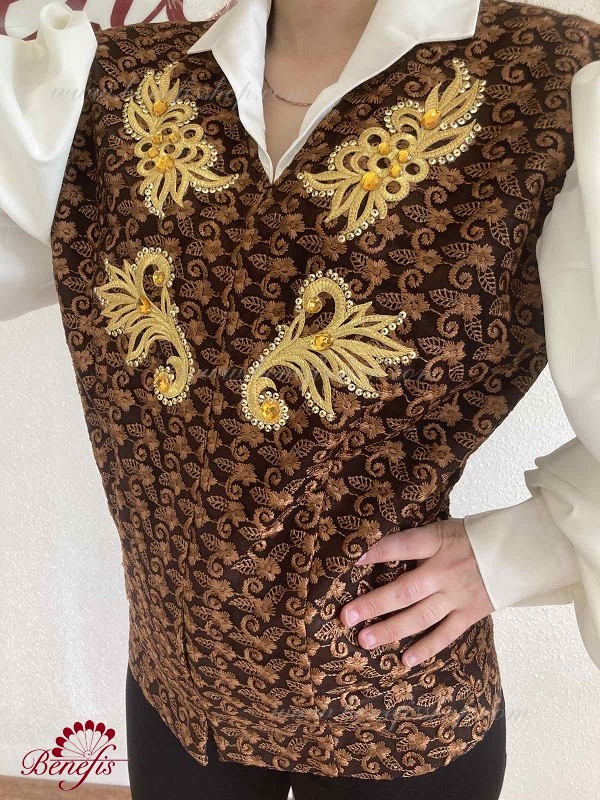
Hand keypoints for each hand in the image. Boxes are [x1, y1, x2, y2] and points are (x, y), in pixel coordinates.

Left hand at [339, 517, 493, 667]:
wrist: (520, 552)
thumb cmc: (474, 538)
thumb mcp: (445, 528)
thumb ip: (419, 543)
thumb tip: (378, 550)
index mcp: (438, 541)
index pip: (403, 545)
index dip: (378, 551)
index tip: (352, 559)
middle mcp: (445, 570)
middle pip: (405, 589)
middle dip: (374, 604)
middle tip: (346, 617)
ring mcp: (458, 595)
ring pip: (420, 616)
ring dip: (391, 630)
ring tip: (365, 640)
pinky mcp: (470, 613)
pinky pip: (445, 634)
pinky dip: (426, 648)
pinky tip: (405, 660)